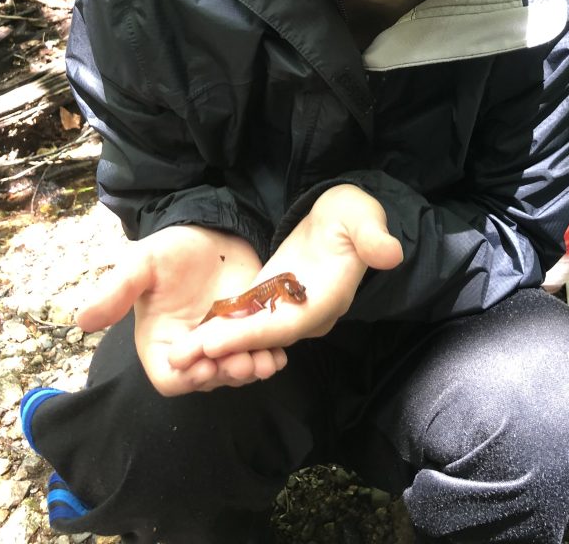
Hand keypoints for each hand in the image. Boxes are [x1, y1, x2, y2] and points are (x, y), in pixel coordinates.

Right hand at [77, 226, 287, 395]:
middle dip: (225, 375)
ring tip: (265, 360)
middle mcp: (191, 349)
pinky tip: (278, 353)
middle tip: (244, 362)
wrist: (214, 230)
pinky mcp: (248, 331)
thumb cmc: (172, 248)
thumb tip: (81, 321)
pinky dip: (268, 358)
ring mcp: (222, 342)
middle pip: (207, 380)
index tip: (204, 365)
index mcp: (161, 341)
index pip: (169, 378)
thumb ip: (116, 291)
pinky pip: (258, 354)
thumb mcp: (142, 263)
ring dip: (250, 370)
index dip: (185, 377)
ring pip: (234, 372)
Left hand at [168, 185, 402, 380]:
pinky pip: (246, 320)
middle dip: (225, 348)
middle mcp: (308, 313)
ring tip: (179, 352)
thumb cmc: (353, 213)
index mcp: (329, 297)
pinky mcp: (273, 299)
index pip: (288, 324)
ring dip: (218, 345)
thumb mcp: (363, 216)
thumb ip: (372, 236)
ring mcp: (289, 309)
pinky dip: (221, 328)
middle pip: (264, 337)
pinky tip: (191, 334)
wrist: (343, 214)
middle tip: (183, 356)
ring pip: (252, 335)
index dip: (252, 334)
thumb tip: (389, 252)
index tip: (215, 341)